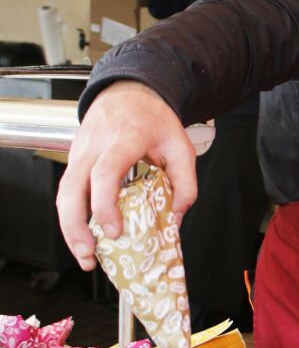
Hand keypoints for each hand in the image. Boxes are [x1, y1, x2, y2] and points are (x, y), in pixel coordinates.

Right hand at [56, 82, 197, 270]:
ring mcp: (80, 153)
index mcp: (123, 139)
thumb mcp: (181, 146)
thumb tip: (176, 218)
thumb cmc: (153, 118)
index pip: (105, 172)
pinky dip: (72, 217)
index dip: (105, 204)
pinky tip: (85, 237)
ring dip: (69, 228)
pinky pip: (68, 192)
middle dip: (75, 225)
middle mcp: (94, 146)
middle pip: (72, 188)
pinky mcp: (75, 162)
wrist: (128, 92)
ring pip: (63, 193)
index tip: (114, 229)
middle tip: (90, 253)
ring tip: (86, 255)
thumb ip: (185, 184)